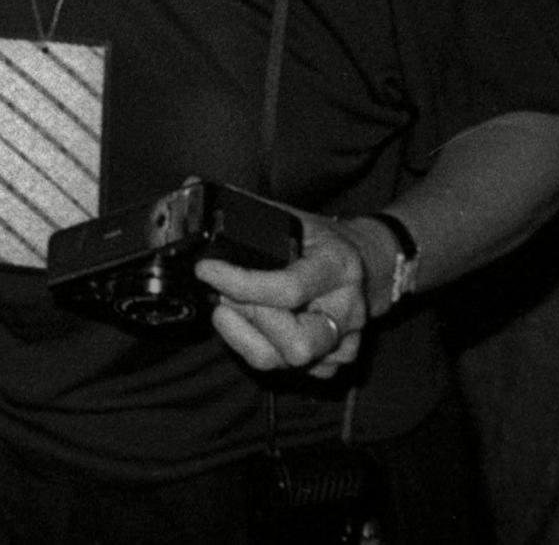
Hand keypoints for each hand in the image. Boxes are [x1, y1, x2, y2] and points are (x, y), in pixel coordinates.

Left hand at [198, 213, 370, 380]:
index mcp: (337, 266)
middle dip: (250, 320)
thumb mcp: (292, 216)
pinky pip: (292, 372)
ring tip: (231, 311)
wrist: (368, 264)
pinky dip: (262, 349)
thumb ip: (246, 208)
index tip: (207, 270)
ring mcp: (345, 341)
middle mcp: (347, 310)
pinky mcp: (336, 363)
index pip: (288, 288)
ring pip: (290, 362)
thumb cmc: (320, 239)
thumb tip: (190, 185)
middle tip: (224, 297)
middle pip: (296, 342)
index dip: (240, 283)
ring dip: (248, 337)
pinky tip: (251, 326)